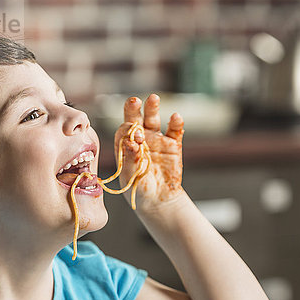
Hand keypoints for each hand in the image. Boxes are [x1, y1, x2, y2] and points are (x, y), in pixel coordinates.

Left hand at [114, 94, 183, 210]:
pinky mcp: (173, 145)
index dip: (128, 131)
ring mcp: (157, 140)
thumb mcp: (131, 176)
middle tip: (134, 101)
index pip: (123, 131)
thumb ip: (130, 159)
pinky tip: (176, 117)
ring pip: (153, 119)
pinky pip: (175, 131)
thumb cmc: (139, 189)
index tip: (135, 137)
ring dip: (153, 108)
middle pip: (135, 118)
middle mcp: (139, 139)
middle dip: (133, 108)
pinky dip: (176, 124)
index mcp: (125, 146)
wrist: (159, 200)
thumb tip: (130, 142)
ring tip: (154, 98)